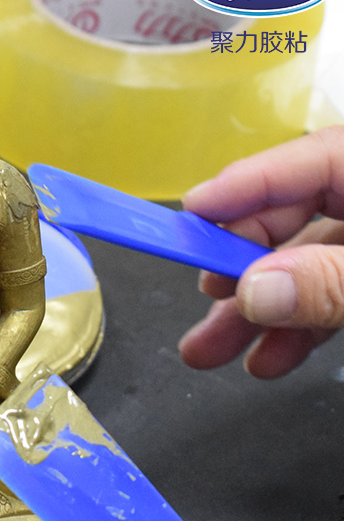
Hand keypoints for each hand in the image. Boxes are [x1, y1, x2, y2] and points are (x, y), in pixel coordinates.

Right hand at [178, 126, 343, 376]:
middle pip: (292, 222)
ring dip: (256, 314)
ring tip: (210, 352)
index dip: (242, 187)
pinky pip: (329, 295)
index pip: (305, 161)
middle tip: (202, 295)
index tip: (190, 214)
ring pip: (304, 269)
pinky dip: (300, 328)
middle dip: (239, 269)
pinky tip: (270, 359)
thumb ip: (329, 282)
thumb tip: (252, 292)